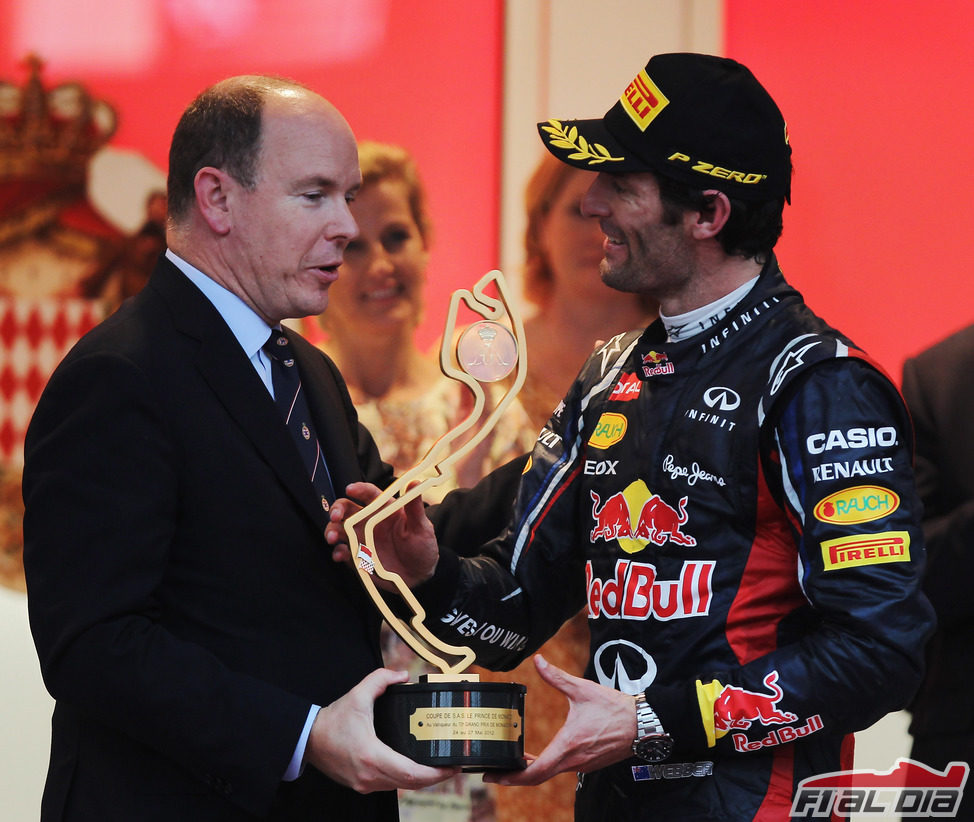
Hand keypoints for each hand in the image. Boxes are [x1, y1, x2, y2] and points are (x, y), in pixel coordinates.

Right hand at [304, 667, 456, 791]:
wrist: (308, 738)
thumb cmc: (332, 721)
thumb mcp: (358, 695)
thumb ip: (381, 679)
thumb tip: (402, 675)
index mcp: (371, 756)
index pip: (411, 773)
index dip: (435, 773)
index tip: (451, 767)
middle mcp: (369, 775)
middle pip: (411, 784)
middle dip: (434, 777)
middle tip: (452, 766)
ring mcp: (365, 784)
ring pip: (401, 787)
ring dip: (420, 780)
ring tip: (438, 766)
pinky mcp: (361, 785)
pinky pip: (390, 786)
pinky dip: (405, 779)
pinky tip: (415, 768)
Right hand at [326, 482, 438, 587]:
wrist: (419, 576)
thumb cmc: (423, 547)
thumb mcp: (422, 528)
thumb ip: (415, 508)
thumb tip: (416, 482)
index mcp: (385, 509)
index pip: (369, 494)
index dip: (359, 489)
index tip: (350, 489)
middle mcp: (369, 521)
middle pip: (347, 508)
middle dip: (337, 509)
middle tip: (335, 516)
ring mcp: (362, 539)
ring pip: (339, 529)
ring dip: (332, 530)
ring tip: (332, 537)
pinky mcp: (357, 556)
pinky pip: (342, 551)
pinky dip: (338, 552)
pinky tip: (340, 556)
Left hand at [484, 655, 634, 785]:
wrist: (643, 725)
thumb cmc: (615, 708)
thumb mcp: (582, 689)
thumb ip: (556, 677)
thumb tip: (538, 661)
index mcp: (568, 745)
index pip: (535, 772)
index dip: (512, 776)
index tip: (495, 775)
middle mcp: (574, 761)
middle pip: (538, 777)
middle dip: (515, 776)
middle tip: (495, 772)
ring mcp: (582, 765)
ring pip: (551, 773)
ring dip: (531, 770)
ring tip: (513, 761)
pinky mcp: (590, 763)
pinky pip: (563, 768)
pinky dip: (547, 766)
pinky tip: (538, 757)